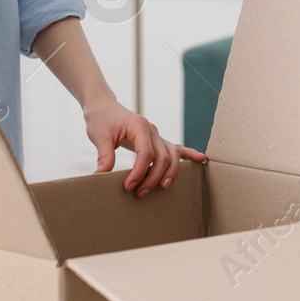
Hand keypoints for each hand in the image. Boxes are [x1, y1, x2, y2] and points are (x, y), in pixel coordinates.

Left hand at [82, 95, 206, 197]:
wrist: (103, 107)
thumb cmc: (101, 120)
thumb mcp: (99, 136)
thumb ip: (104, 156)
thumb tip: (100, 177)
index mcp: (139, 126)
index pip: (146, 153)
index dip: (139, 172)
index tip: (128, 186)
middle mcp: (152, 130)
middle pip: (162, 156)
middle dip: (153, 177)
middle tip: (139, 193)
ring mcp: (156, 135)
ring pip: (172, 155)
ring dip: (169, 173)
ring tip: (162, 188)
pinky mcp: (156, 140)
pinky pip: (176, 147)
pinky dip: (188, 154)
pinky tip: (200, 159)